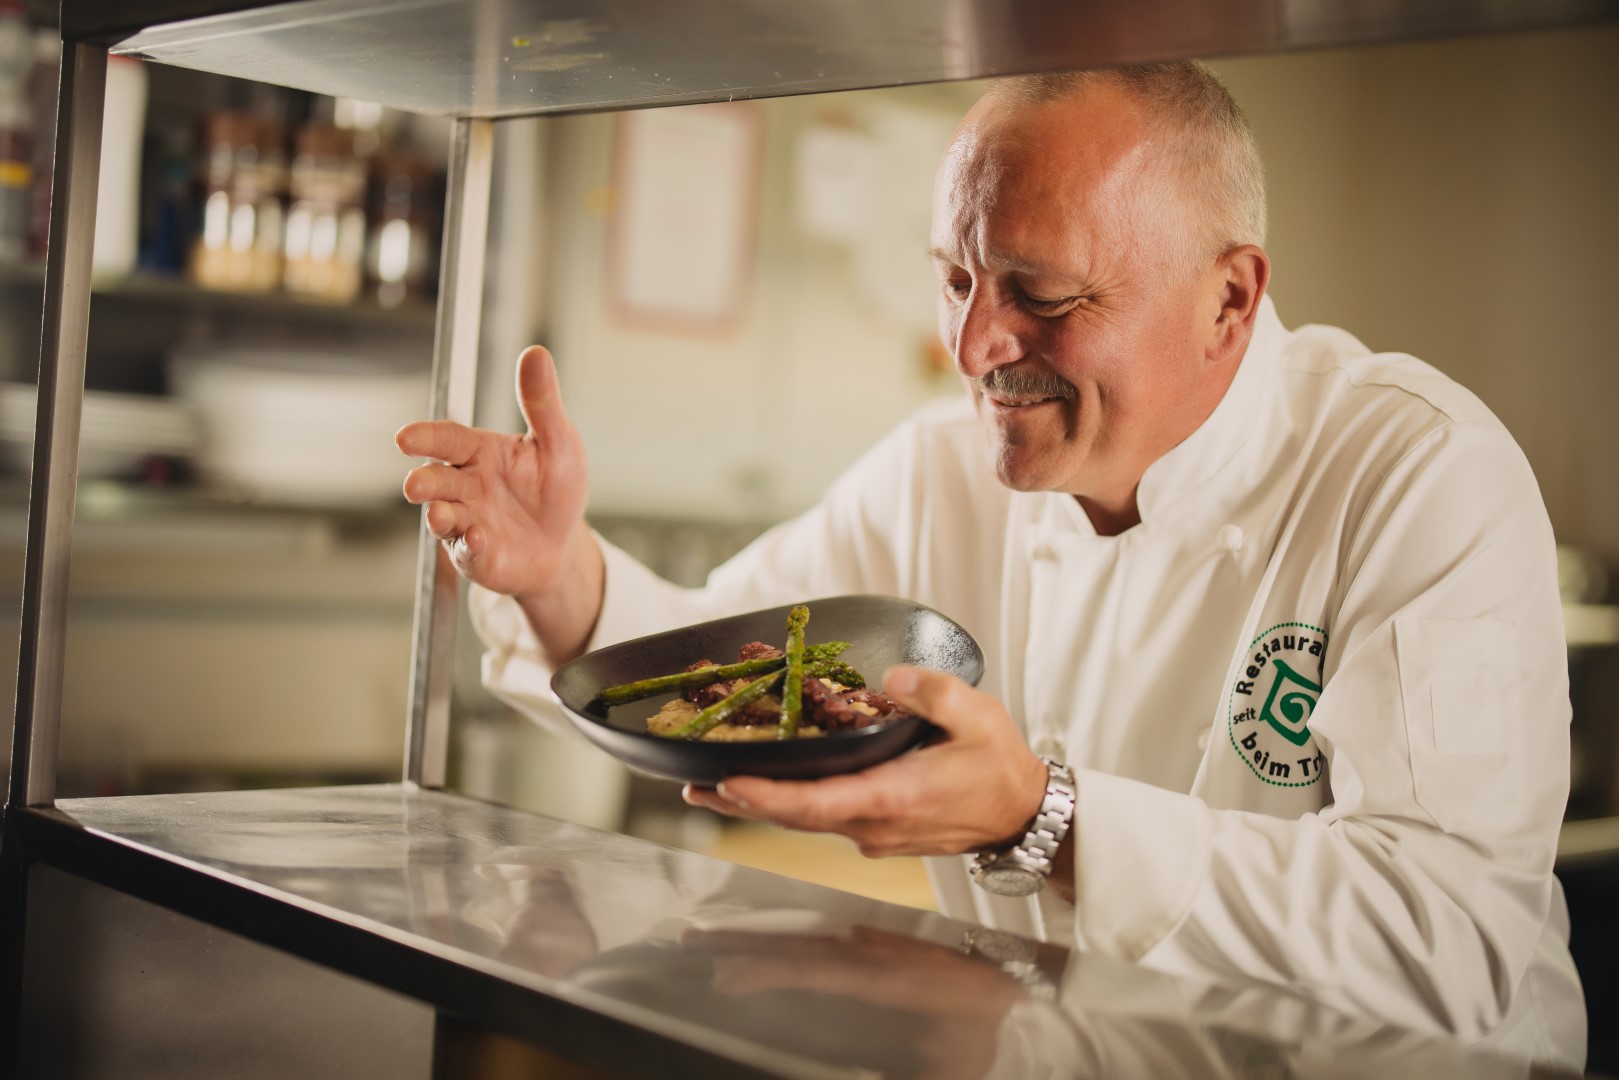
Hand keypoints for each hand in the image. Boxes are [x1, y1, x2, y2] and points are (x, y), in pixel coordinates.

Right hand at [396, 346, 589, 600]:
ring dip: (439, 517)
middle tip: (414, 485)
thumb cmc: (555, 488)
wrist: (562, 543)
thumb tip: (536, 353)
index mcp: (479, 453)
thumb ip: (542, 404)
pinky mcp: (478, 557)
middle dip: (422, 482)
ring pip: (443, 519)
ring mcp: (467, 523)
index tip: (404, 438)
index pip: (446, 440)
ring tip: (440, 515)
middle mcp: (465, 487)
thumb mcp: (559, 443)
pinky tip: (481, 539)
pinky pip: (470, 553)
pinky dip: (473, 547)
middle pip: (434, 481)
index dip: (425, 438)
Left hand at [683, 666, 1047, 856]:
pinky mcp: (875, 830)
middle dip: (743, 801)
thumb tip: (891, 678)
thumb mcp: (976, 715)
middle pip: (797, 816)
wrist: (1022, 812)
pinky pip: (822, 817)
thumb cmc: (999, 764)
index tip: (730, 782)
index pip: (818, 802)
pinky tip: (762, 788)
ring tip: (708, 789)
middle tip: (693, 786)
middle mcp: (875, 824)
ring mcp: (874, 834)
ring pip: (805, 819)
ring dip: (758, 804)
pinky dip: (787, 803)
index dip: (769, 796)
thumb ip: (932, 692)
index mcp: (894, 797)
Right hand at [687, 925, 1026, 1079]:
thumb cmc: (998, 1034)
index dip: (764, 969)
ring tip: (721, 938)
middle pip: (799, 941)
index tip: (722, 971)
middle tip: (695, 938)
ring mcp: (886, 943)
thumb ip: (909, 1079)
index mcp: (888, 979)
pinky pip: (834, 935)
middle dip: (744, 941)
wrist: (1041, 992)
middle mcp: (881, 951)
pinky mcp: (893, 944)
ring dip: (766, 935)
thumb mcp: (955, 1068)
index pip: (811, 967)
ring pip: (812, 934)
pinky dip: (798, 936)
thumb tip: (861, 1079)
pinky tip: (780, 943)